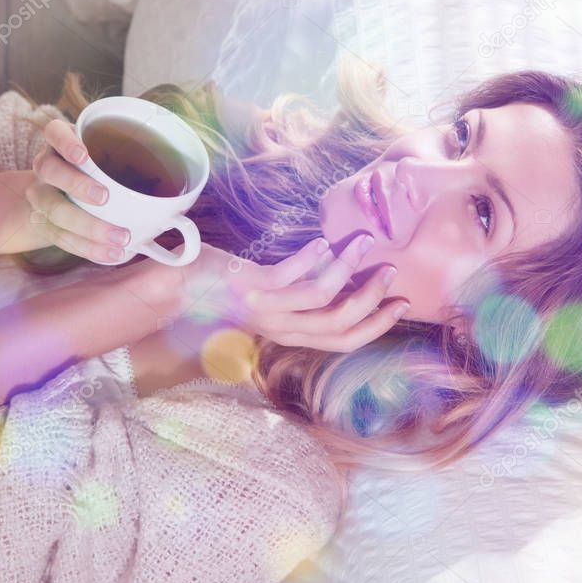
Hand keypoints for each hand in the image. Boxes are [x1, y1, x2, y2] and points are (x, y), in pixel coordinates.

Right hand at [23, 119, 133, 263]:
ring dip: (87, 227)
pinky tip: (112, 253)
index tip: (84, 156)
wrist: (57, 195)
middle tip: (105, 198)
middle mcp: (46, 167)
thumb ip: (136, 163)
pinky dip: (90, 248)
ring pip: (53, 210)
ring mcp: (41, 196)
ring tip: (119, 238)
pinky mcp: (45, 225)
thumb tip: (186, 192)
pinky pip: (63, 239)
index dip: (66, 142)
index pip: (54, 132)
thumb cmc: (95, 173)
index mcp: (61, 144)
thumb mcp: (108, 159)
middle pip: (49, 171)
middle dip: (77, 185)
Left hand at [176, 234, 410, 352]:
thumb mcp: (275, 297)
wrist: (179, 287)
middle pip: (339, 326)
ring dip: (347, 271)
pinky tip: (323, 240)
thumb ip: (305, 294)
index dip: (377, 326)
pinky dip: (311, 258)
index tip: (402, 302)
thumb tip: (346, 275)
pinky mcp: (250, 288)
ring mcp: (266, 309)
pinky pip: (290, 276)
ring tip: (362, 244)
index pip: (344, 341)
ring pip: (321, 300)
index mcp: (292, 334)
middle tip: (390, 270)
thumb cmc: (230, 288)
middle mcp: (282, 329)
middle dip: (371, 300)